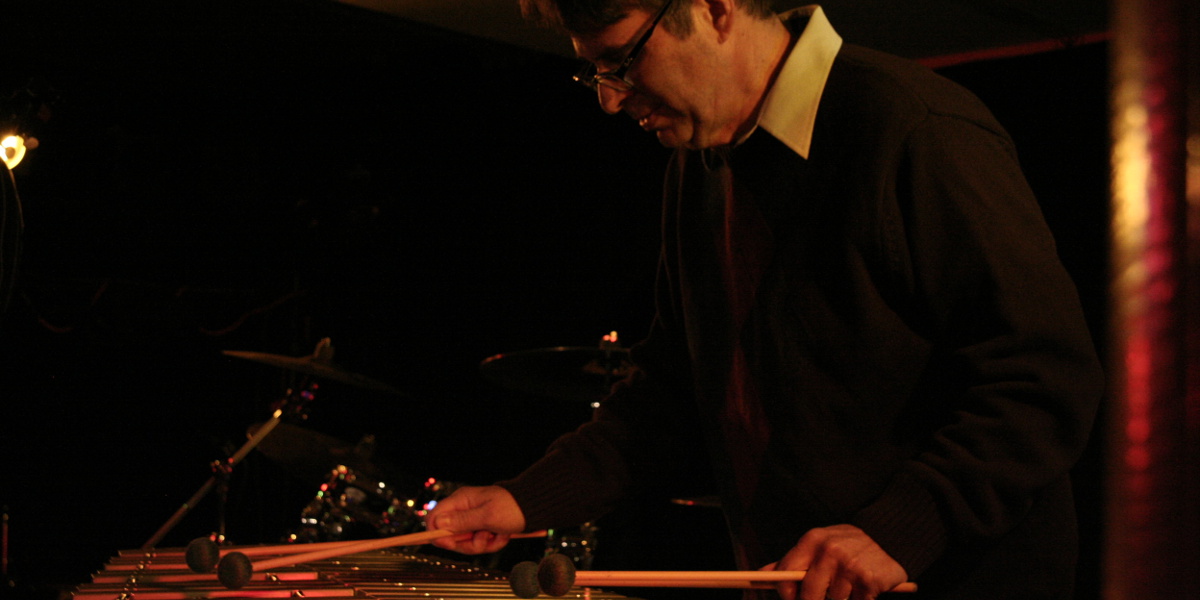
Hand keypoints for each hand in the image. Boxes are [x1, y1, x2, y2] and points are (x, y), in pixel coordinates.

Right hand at [423, 485, 526, 554]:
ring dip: (483, 544)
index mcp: (461, 501)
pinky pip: (479, 543)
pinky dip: (492, 543)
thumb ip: (462, 521)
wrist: (535, 509)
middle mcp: (464, 510)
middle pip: (450, 536)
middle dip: (468, 543)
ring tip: (498, 535)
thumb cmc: (513, 507)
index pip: (434, 517)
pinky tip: (502, 536)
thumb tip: (438, 523)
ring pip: (466, 542)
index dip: (437, 533)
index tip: (449, 543)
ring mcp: (473, 520)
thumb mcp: (487, 516)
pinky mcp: (482, 528)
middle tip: (484, 538)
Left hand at [761, 524, 907, 599]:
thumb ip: (792, 562)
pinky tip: (861, 591)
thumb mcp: (819, 545)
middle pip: (808, 594)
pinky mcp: (869, 581)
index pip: (787, 573)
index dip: (786, 593)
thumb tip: (761, 575)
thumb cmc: (847, 546)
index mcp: (813, 540)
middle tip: (823, 597)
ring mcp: (850, 566)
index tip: (791, 599)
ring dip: (839, 599)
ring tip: (847, 588)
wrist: (890, 537)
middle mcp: (830, 550)